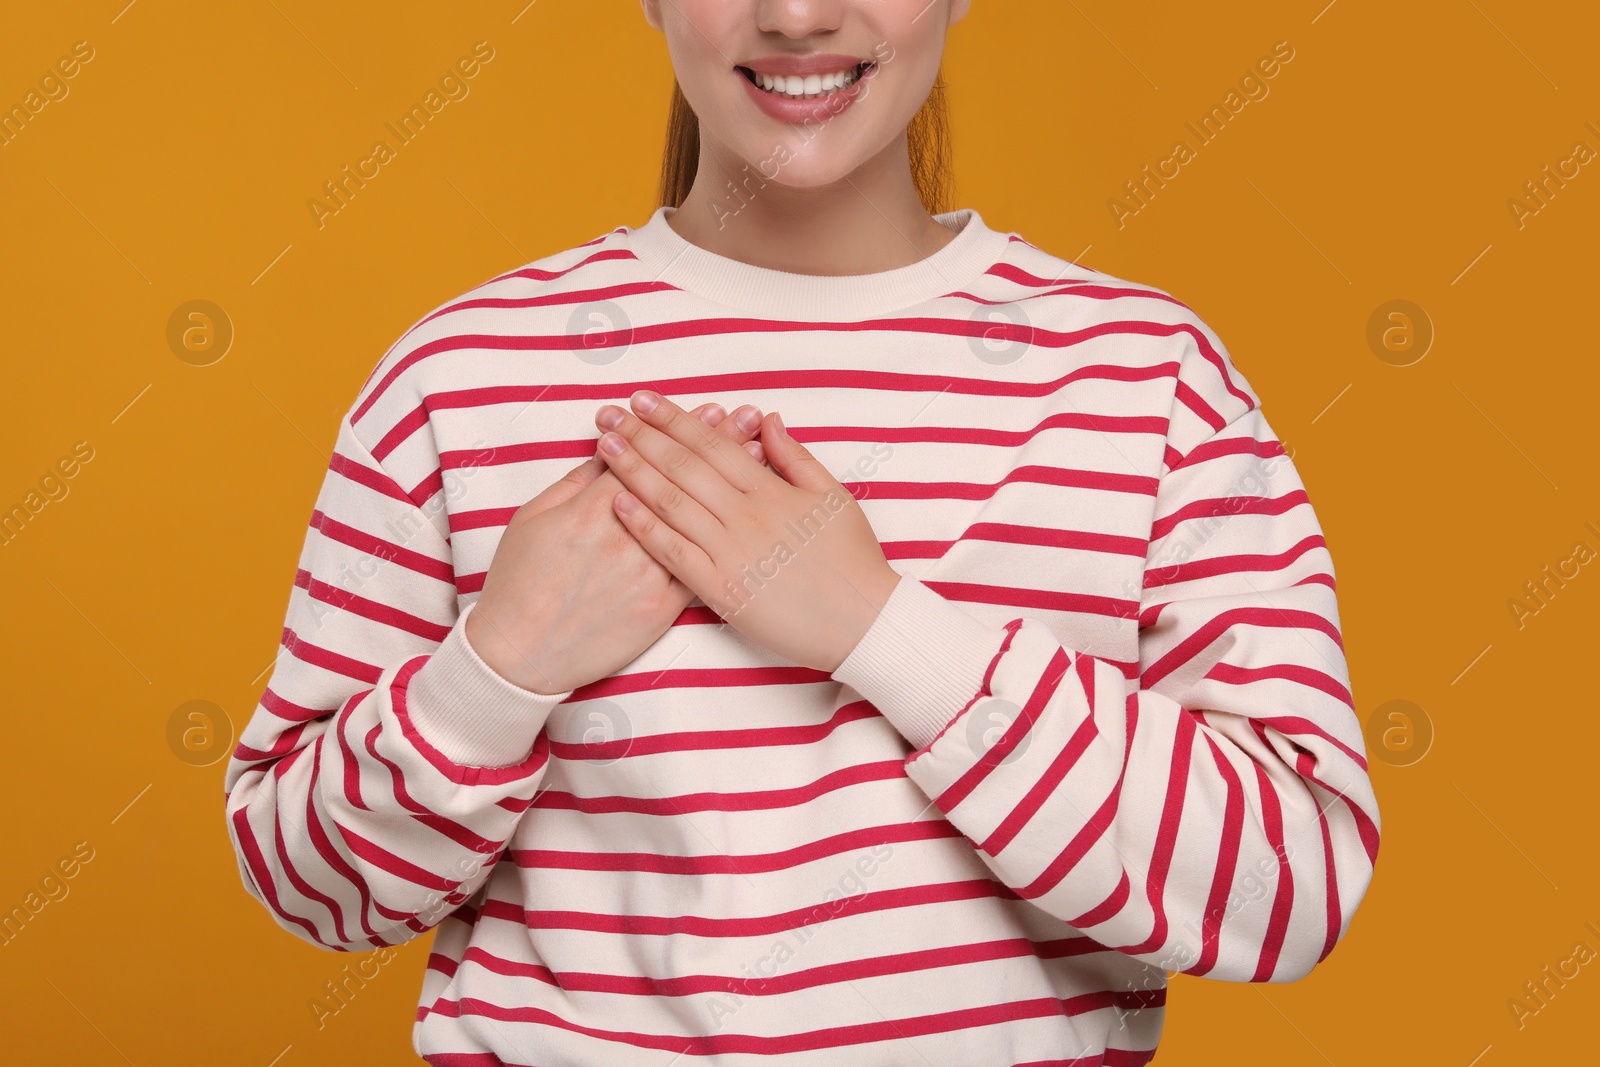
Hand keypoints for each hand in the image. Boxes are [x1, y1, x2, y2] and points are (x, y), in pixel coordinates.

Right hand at [465, 401, 770, 694]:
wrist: (520, 653)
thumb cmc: (519, 583)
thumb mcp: (533, 518)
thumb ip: (576, 484)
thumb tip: (611, 451)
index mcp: (590, 511)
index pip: (644, 458)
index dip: (679, 432)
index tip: (708, 410)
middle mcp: (625, 538)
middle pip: (679, 481)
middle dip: (715, 444)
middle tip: (745, 417)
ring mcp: (646, 574)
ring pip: (697, 520)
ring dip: (729, 484)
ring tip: (758, 453)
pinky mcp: (660, 609)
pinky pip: (699, 570)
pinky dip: (726, 539)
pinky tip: (746, 518)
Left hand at [592, 389, 901, 673]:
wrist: (864, 621)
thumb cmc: (852, 560)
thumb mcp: (832, 496)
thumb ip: (795, 457)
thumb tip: (766, 420)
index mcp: (772, 490)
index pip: (712, 443)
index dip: (674, 419)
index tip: (642, 400)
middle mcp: (747, 515)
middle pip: (684, 466)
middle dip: (642, 436)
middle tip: (608, 415)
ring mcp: (731, 552)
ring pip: (673, 502)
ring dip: (634, 471)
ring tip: (604, 446)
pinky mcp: (721, 588)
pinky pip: (674, 552)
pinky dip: (645, 525)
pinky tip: (619, 503)